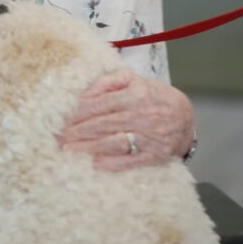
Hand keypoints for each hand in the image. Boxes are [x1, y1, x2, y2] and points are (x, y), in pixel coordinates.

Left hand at [57, 69, 193, 171]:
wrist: (185, 117)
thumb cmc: (153, 96)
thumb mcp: (133, 80)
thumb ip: (108, 81)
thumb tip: (84, 92)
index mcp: (135, 94)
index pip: (100, 104)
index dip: (78, 112)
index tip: (60, 118)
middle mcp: (143, 115)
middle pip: (103, 124)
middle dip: (77, 130)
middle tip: (58, 136)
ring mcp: (150, 137)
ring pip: (114, 142)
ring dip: (89, 147)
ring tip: (69, 149)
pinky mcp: (155, 155)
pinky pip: (132, 160)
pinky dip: (114, 163)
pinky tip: (96, 163)